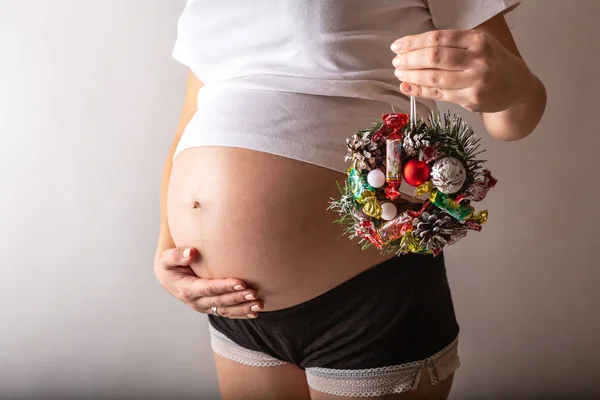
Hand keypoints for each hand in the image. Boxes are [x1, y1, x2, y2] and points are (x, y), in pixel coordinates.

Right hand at [154, 247, 262, 318]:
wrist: (169, 278)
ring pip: (226, 310)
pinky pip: (227, 313)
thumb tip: (191, 252)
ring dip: (243, 309)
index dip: (225, 286)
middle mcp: (196, 302)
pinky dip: (241, 314)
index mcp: (187, 289)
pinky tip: (255, 313)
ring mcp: (204, 307)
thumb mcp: (167, 259)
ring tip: (259, 305)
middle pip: (220, 301)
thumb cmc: (170, 265)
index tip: (241, 282)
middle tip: (255, 293)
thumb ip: (176, 255)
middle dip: (238, 298)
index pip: (209, 289)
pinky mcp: (211, 308)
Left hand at [391, 29, 533, 112]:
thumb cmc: (492, 62)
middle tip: (396, 61)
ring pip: (435, 77)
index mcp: (478, 40)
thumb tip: (412, 49)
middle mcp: (478, 59)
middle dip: (410, 59)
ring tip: (399, 73)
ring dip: (411, 76)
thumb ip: (451, 45)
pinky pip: (439, 94)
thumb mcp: (478, 44)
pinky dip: (419, 90)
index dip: (413, 42)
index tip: (397, 46)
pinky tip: (407, 87)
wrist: (517, 87)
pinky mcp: (471, 99)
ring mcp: (475, 81)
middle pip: (435, 57)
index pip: (438, 38)